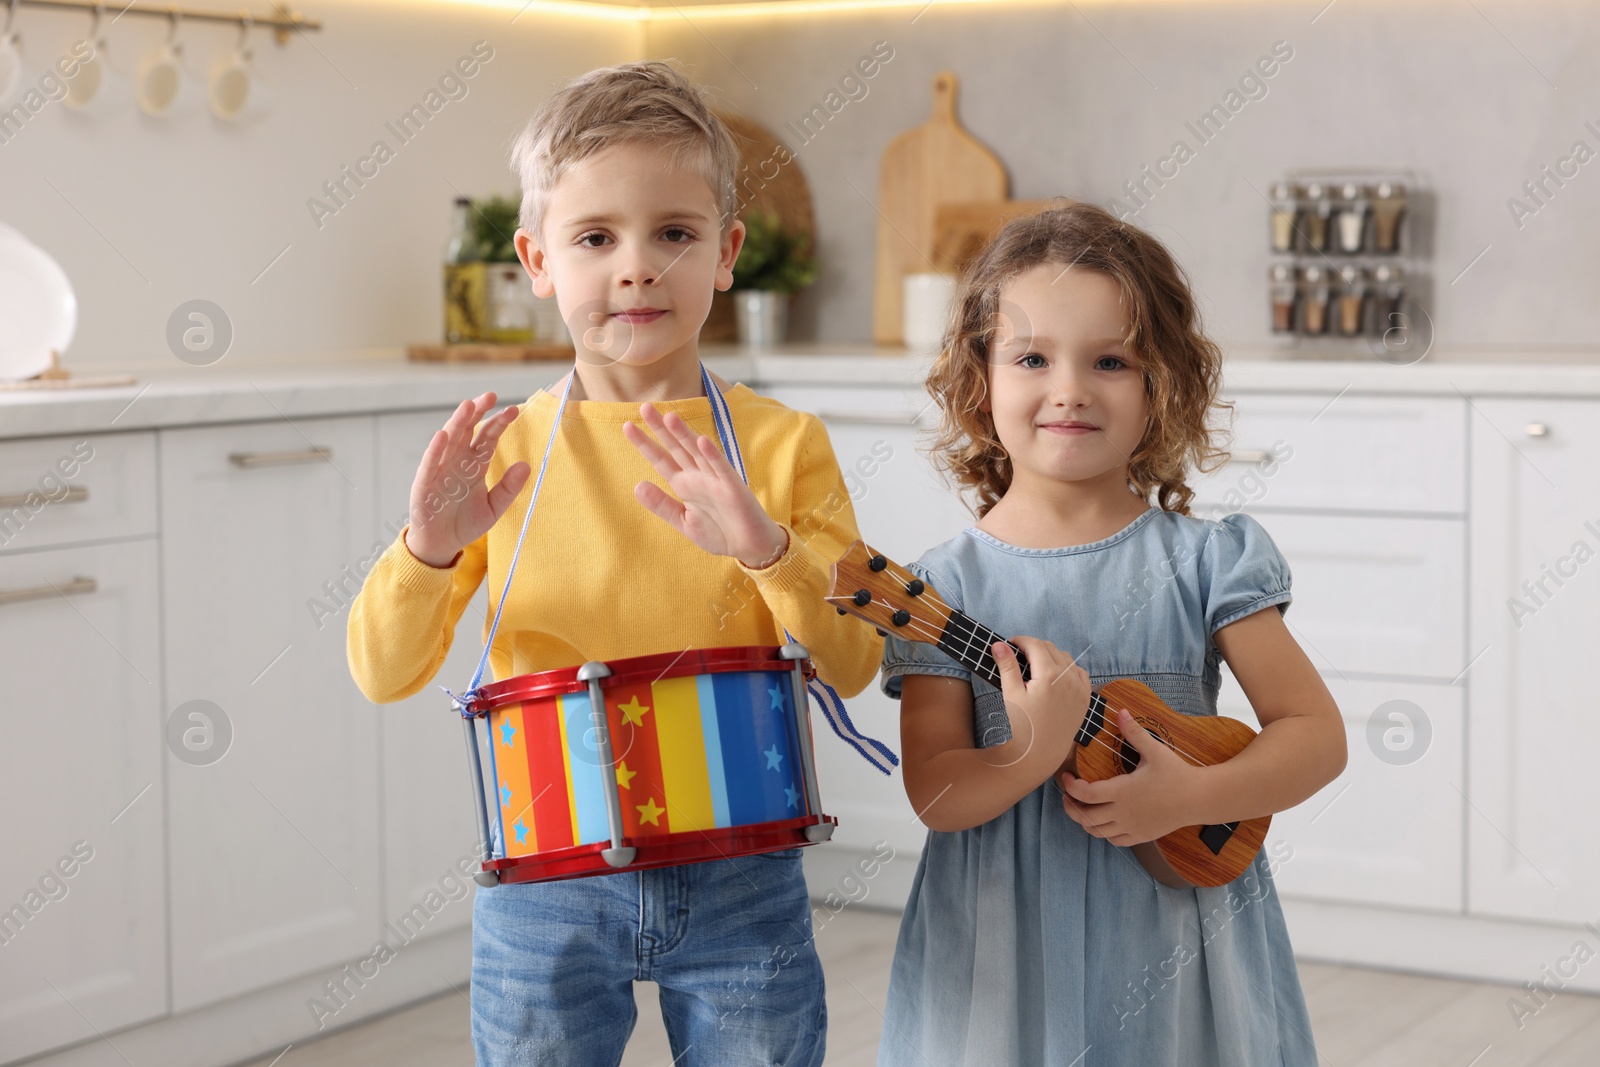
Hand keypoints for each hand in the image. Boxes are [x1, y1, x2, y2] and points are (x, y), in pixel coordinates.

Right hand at [405, 391, 529, 567]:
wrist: (442, 544)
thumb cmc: (465, 523)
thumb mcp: (494, 508)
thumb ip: (509, 488)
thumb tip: (526, 466)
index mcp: (474, 466)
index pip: (488, 439)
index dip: (499, 424)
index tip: (513, 410)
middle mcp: (457, 462)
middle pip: (468, 431)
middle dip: (478, 413)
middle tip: (490, 395)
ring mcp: (440, 470)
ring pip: (449, 441)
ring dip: (458, 423)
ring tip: (468, 405)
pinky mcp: (424, 484)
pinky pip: (430, 464)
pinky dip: (435, 450)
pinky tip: (443, 435)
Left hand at [622, 402, 786, 567]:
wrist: (749, 547)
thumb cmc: (718, 533)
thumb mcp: (683, 521)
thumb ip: (662, 505)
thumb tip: (637, 486)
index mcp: (684, 484)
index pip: (661, 459)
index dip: (645, 443)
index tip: (627, 426)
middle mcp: (698, 476)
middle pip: (676, 448)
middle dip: (661, 429)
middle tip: (645, 407)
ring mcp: (716, 480)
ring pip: (697, 453)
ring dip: (685, 435)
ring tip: (670, 417)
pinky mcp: (733, 488)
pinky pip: (722, 469)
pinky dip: (712, 455)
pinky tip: (702, 441)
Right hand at [990, 637, 1090, 772]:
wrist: (1041, 753)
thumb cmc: (1023, 725)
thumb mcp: (1011, 693)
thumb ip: (1007, 666)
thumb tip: (999, 644)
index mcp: (1049, 675)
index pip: (1035, 644)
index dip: (1021, 641)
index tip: (1010, 645)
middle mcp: (1068, 678)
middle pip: (1050, 648)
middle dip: (1034, 647)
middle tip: (1019, 656)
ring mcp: (1079, 687)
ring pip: (1066, 657)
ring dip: (1051, 656)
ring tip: (1035, 667)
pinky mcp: (1085, 697)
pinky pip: (1079, 672)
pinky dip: (1068, 668)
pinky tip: (1055, 676)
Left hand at [1058, 708, 1204, 844]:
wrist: (1199, 798)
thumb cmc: (1177, 774)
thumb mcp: (1155, 751)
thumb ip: (1135, 732)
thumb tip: (1120, 712)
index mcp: (1122, 791)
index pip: (1085, 794)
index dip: (1070, 787)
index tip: (1066, 777)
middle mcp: (1123, 812)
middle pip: (1085, 817)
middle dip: (1071, 807)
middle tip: (1067, 796)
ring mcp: (1132, 827)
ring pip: (1098, 832)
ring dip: (1085, 822)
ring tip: (1082, 809)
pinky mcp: (1142, 836)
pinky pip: (1115, 841)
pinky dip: (1104, 833)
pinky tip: (1104, 822)